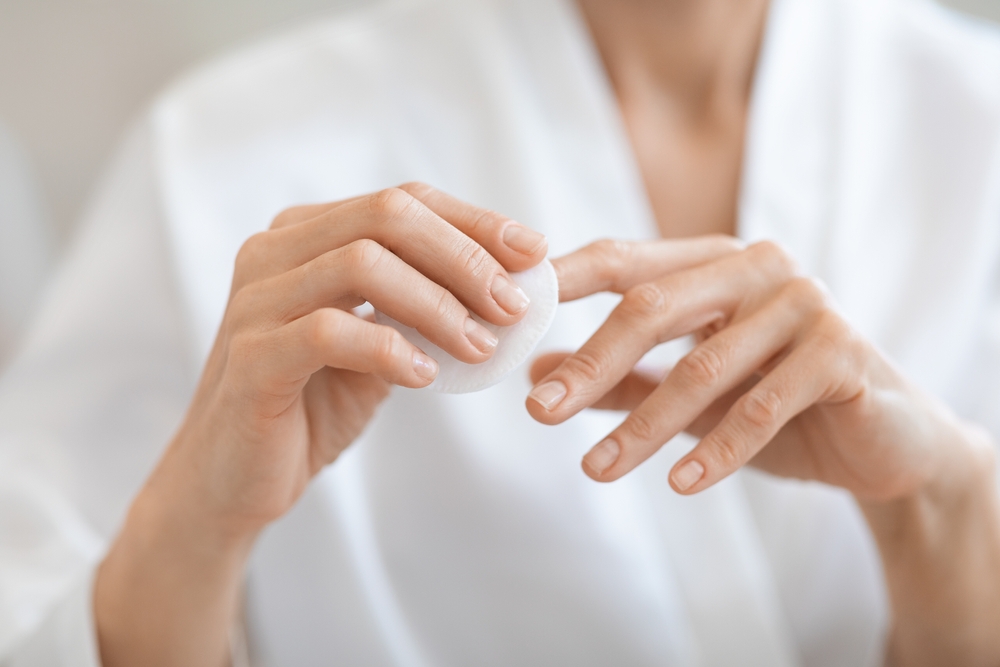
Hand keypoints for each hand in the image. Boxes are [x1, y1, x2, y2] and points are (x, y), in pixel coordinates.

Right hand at [96, 183, 546, 665]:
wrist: (235, 479)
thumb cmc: (312, 404)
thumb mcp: (378, 344)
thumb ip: (422, 309)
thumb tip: (510, 289)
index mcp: (305, 236)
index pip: (401, 201)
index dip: (474, 221)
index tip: (534, 252)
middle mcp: (273, 252)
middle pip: (386, 215)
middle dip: (465, 257)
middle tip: (515, 305)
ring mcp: (254, 301)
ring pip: (360, 264)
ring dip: (438, 304)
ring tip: (483, 347)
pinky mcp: (250, 357)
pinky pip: (328, 332)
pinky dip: (389, 348)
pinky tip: (426, 376)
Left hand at [526, 236, 973, 500]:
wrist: (882, 441)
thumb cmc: (775, 405)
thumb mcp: (687, 392)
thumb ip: (618, 379)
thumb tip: (535, 377)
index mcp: (711, 262)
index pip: (621, 260)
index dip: (561, 282)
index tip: (506, 315)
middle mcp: (756, 268)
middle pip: (650, 307)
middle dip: (590, 364)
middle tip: (538, 412)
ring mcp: (804, 303)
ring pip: (701, 366)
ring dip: (643, 426)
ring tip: (596, 471)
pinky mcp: (843, 351)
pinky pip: (764, 405)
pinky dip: (717, 449)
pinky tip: (679, 484)